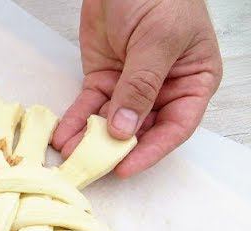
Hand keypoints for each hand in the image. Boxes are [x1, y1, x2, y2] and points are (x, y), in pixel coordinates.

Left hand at [52, 0, 221, 176]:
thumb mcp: (157, 39)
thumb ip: (141, 86)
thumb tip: (125, 128)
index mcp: (192, 80)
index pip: (176, 126)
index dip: (151, 150)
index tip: (126, 166)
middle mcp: (163, 89)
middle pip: (141, 130)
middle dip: (115, 149)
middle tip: (92, 164)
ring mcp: (130, 85)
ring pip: (111, 123)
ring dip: (90, 140)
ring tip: (70, 154)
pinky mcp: (103, 79)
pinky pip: (90, 107)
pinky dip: (76, 122)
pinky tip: (63, 136)